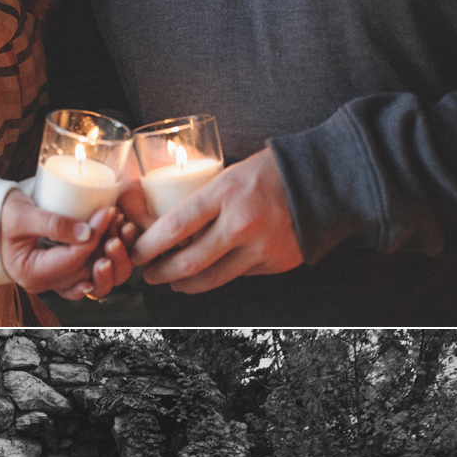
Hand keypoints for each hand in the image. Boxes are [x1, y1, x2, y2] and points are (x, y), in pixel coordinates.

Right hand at [0, 191, 135, 302]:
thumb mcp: (21, 215)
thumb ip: (52, 224)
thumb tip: (86, 233)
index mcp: (32, 273)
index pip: (74, 259)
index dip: (95, 236)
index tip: (107, 212)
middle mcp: (45, 283)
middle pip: (87, 270)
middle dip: (107, 243)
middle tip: (117, 217)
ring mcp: (54, 281)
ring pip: (92, 275)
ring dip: (110, 254)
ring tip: (118, 227)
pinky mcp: (61, 272)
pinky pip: (88, 272)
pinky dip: (103, 258)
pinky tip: (113, 239)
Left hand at [127, 145, 303, 294]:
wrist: (320, 182)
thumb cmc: (268, 173)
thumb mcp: (228, 175)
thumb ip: (202, 202)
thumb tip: (166, 228)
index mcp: (226, 192)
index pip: (176, 225)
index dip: (150, 246)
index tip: (136, 253)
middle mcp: (243, 222)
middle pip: (190, 262)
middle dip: (162, 273)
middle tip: (150, 274)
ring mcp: (262, 247)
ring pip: (213, 278)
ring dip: (187, 284)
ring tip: (175, 281)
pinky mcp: (276, 263)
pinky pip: (240, 275)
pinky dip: (223, 274)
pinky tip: (216, 268)